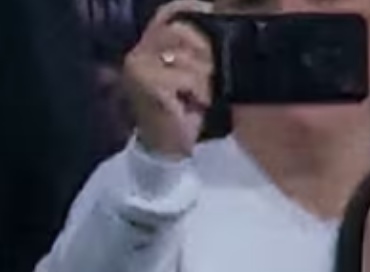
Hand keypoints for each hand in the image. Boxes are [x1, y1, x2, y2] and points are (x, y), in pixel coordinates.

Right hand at [123, 1, 215, 160]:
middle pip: (180, 31)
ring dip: (205, 79)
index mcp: (148, 48)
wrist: (165, 149)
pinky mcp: (148, 84)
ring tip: (202, 97)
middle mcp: (138, 52)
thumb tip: (219, 29)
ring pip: (187, 56)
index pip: (167, 14)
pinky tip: (197, 105)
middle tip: (211, 77)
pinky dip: (200, 92)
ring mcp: (139, 67)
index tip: (210, 8)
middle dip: (204, 51)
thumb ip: (197, 55)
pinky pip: (186, 77)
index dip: (189, 7)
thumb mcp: (193, 79)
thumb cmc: (183, 113)